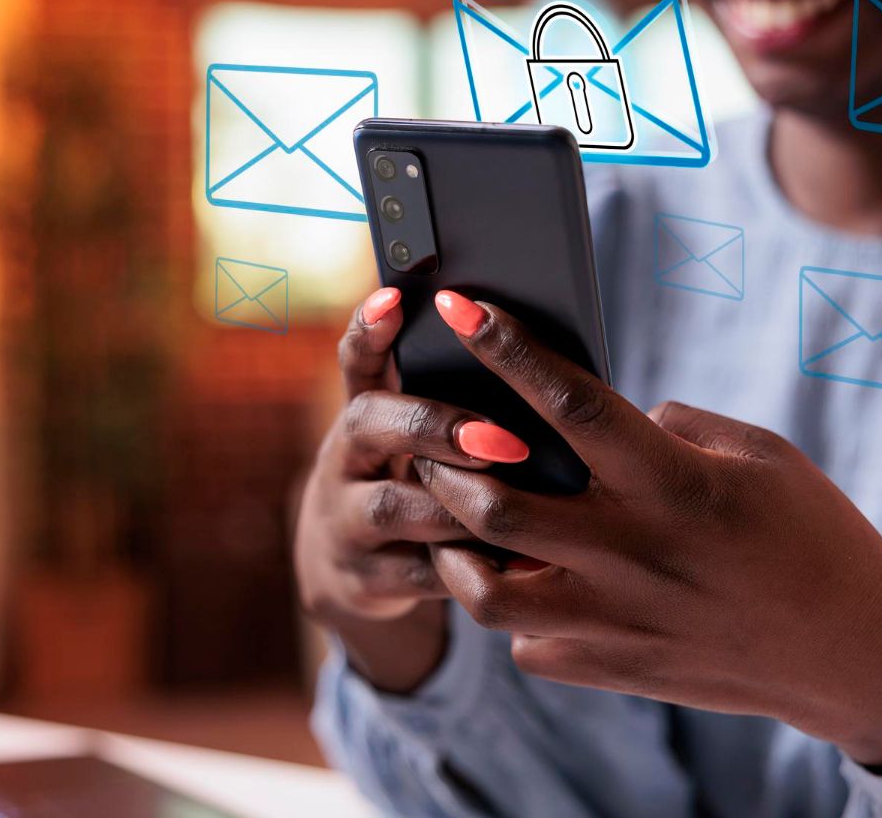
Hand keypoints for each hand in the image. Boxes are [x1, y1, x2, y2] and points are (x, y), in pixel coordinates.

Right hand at [293, 287, 531, 691]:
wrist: (352, 568)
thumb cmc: (416, 477)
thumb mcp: (416, 437)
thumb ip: (455, 399)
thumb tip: (536, 350)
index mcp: (365, 413)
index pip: (357, 358)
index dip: (370, 329)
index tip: (395, 300)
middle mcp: (345, 460)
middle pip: (368, 424)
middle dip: (434, 425)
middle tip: (502, 440)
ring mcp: (346, 522)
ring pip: (392, 506)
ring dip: (458, 503)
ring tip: (518, 501)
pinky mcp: (365, 580)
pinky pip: (417, 574)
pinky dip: (468, 566)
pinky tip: (516, 560)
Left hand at [417, 291, 881, 767]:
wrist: (855, 656)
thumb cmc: (816, 537)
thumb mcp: (763, 455)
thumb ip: (674, 426)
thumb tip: (605, 418)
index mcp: (675, 484)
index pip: (569, 404)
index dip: (506, 348)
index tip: (459, 306)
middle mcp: (633, 554)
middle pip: (495, 503)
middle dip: (444, 461)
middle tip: (433, 437)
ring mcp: (618, 622)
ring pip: (486, 592)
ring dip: (457, 549)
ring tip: (461, 519)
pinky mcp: (614, 670)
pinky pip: (528, 643)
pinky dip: (518, 610)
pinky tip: (535, 583)